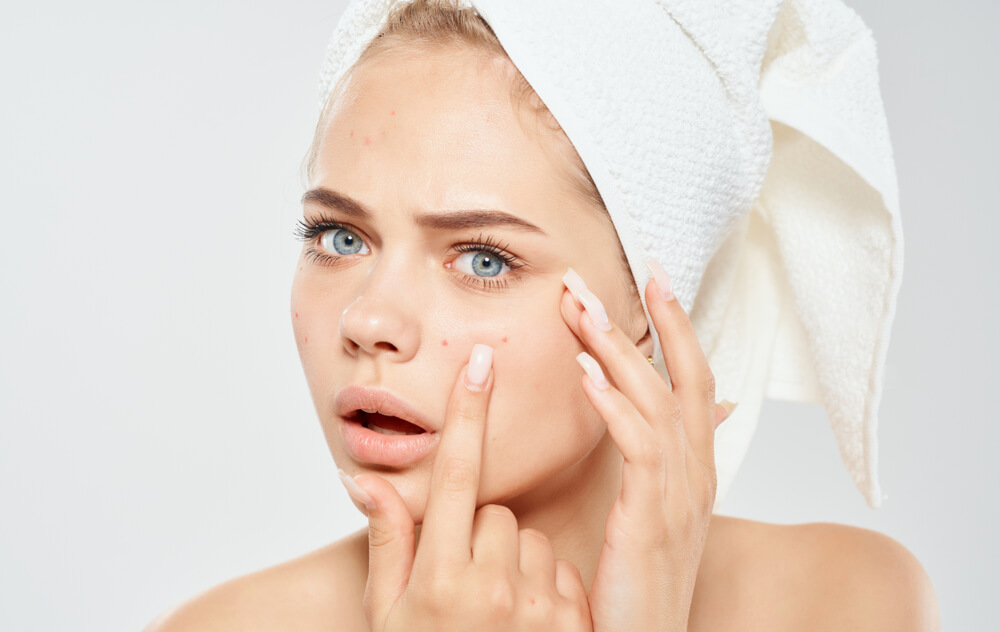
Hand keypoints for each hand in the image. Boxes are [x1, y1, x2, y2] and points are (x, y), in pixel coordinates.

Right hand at [341, 344, 593, 631]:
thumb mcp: (389, 613)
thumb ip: (388, 540)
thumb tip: (364, 478)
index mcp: (440, 577)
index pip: (456, 476)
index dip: (467, 414)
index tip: (481, 362)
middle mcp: (491, 588)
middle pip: (495, 510)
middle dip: (478, 532)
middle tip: (463, 582)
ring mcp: (538, 608)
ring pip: (531, 539)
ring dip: (514, 561)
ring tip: (496, 611)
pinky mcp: (570, 623)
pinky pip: (560, 571)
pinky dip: (545, 587)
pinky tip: (526, 625)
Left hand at [560, 261, 731, 631]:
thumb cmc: (643, 583)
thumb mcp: (658, 516)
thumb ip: (660, 463)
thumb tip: (666, 422)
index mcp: (697, 469)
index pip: (694, 381)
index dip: (676, 329)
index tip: (650, 280)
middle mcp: (698, 473)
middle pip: (681, 377)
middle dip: (645, 320)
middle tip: (594, 278)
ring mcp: (682, 495)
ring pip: (658, 400)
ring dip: (617, 348)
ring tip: (578, 307)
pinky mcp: (654, 517)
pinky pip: (639, 447)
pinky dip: (614, 404)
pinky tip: (584, 373)